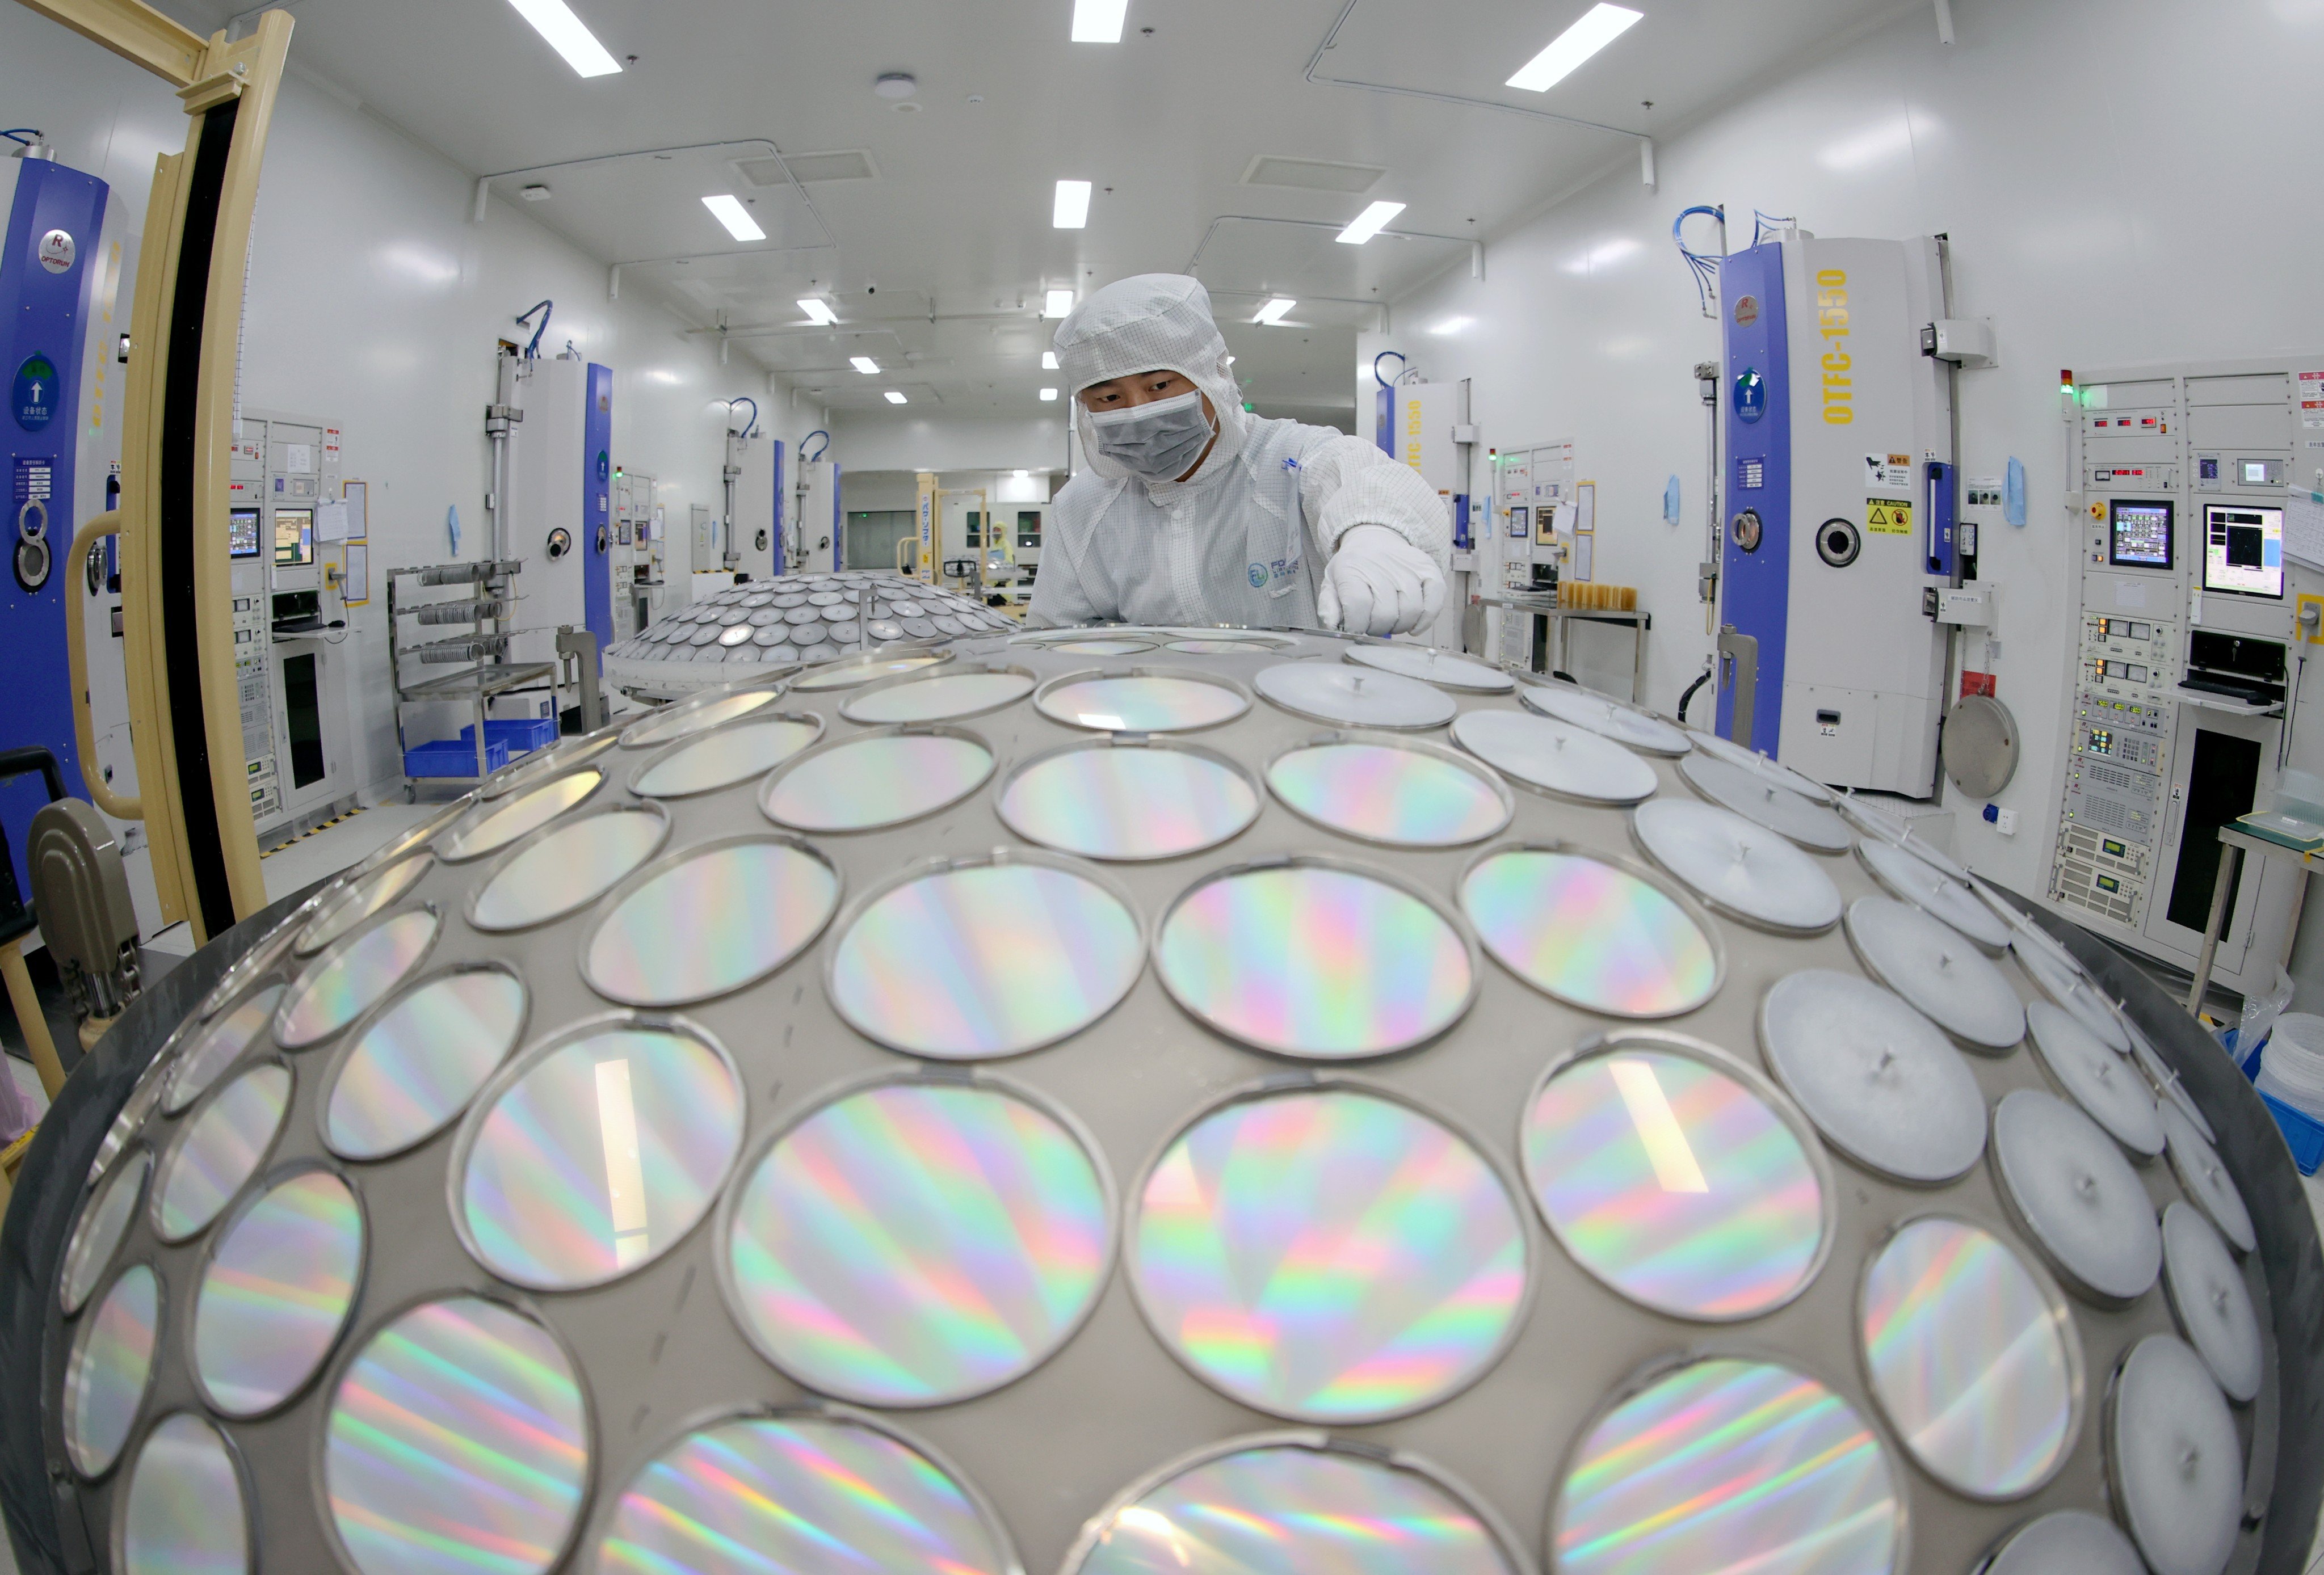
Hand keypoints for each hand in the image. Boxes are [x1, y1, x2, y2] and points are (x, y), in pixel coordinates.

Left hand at [1316, 525, 1446, 635]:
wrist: (1375, 539)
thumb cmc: (1355, 567)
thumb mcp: (1332, 582)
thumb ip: (1328, 605)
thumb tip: (1333, 623)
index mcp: (1352, 569)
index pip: (1358, 605)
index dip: (1356, 625)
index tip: (1355, 628)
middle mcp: (1382, 566)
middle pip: (1385, 614)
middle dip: (1377, 628)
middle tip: (1373, 623)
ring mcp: (1408, 568)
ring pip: (1410, 612)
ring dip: (1399, 625)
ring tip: (1390, 620)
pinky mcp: (1429, 570)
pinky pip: (1435, 602)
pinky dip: (1426, 619)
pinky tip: (1414, 625)